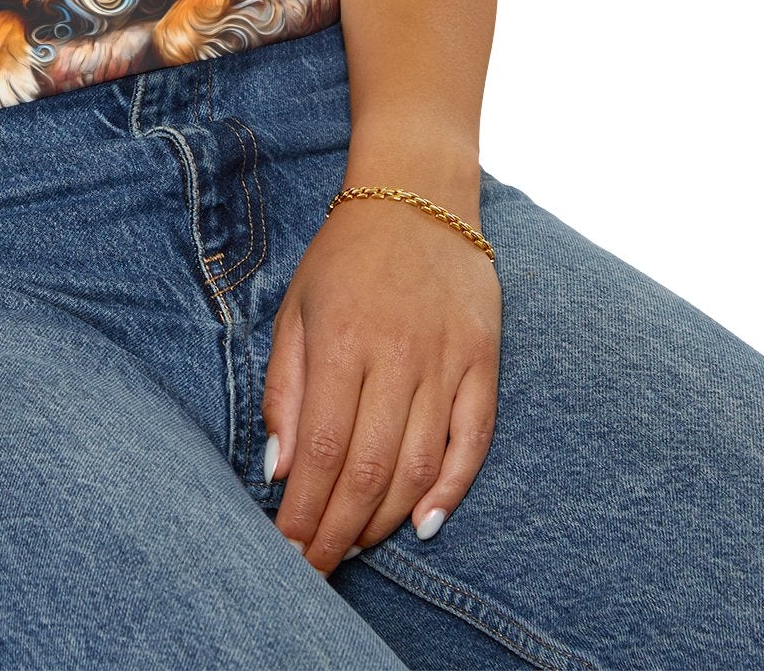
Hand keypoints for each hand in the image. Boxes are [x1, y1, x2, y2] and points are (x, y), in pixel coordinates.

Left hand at [262, 188, 501, 573]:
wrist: (417, 195)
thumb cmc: (345, 257)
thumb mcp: (296, 309)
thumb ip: (285, 389)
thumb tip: (279, 469)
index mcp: (342, 341)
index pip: (322, 449)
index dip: (305, 510)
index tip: (288, 549)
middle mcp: (397, 355)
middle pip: (369, 469)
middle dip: (339, 530)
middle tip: (317, 568)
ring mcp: (446, 360)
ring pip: (419, 465)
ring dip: (386, 518)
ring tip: (356, 546)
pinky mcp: (483, 361)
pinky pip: (473, 441)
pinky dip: (451, 489)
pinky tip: (424, 523)